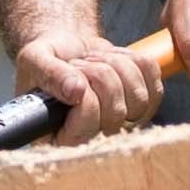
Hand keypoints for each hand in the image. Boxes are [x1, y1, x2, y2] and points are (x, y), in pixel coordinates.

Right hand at [11, 22, 165, 143]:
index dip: (84, 93)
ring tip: (94, 60)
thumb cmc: (47, 61)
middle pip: (117, 110)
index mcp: (64, 138)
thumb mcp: (35, 61)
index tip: (71, 76)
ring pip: (139, 95)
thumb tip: (75, 91)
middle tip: (79, 63)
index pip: (89, 122)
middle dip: (98, 73)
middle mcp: (97, 139)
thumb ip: (51, 75)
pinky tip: (113, 58)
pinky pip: (153, 77)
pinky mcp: (145, 103)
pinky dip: (134, 58)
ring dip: (116, 64)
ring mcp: (124, 124)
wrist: (66, 50)